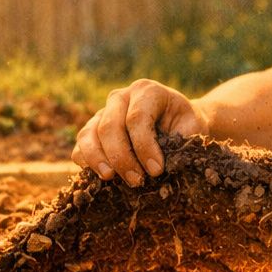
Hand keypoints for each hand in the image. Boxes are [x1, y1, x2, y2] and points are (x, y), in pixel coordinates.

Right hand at [71, 79, 204, 185]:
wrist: (177, 121)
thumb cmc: (184, 126)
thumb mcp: (191, 129)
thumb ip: (179, 142)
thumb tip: (161, 166)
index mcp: (147, 91)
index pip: (137, 118)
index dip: (144, 146)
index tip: (156, 170)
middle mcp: (121, 97)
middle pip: (110, 126)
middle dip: (121, 157)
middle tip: (136, 181)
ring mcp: (103, 111)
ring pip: (89, 134)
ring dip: (98, 159)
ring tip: (111, 179)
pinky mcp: (93, 128)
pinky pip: (81, 143)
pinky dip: (86, 160)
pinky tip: (99, 175)